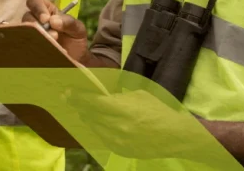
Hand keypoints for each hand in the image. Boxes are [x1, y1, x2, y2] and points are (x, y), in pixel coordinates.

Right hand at [22, 0, 88, 62]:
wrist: (76, 58)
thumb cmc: (75, 38)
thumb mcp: (78, 28)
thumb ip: (68, 22)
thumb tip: (53, 21)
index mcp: (47, 10)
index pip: (35, 1)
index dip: (38, 8)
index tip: (46, 19)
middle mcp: (36, 20)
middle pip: (27, 16)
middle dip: (39, 25)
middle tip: (54, 36)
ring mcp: (32, 33)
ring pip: (26, 31)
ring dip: (38, 37)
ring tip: (54, 45)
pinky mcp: (31, 45)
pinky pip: (27, 44)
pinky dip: (36, 47)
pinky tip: (47, 51)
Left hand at [60, 88, 226, 163]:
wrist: (176, 136)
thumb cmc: (158, 111)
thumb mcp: (138, 95)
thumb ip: (117, 96)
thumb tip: (101, 96)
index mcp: (122, 109)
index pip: (92, 102)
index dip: (77, 97)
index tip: (67, 91)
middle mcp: (117, 126)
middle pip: (89, 115)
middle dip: (78, 105)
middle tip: (68, 98)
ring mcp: (118, 141)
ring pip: (93, 127)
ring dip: (86, 117)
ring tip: (81, 109)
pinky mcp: (121, 151)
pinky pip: (102, 138)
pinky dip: (97, 129)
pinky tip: (95, 122)